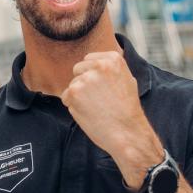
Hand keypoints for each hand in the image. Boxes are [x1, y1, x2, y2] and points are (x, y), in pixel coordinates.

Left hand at [61, 52, 159, 172]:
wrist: (127, 133)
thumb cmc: (127, 111)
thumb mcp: (127, 80)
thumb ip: (110, 69)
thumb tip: (94, 63)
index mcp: (113, 59)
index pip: (89, 59)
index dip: (93, 75)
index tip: (104, 88)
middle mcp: (99, 65)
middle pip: (78, 69)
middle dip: (84, 83)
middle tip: (99, 100)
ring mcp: (85, 78)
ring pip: (72, 84)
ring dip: (79, 96)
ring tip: (96, 108)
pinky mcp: (74, 92)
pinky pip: (65, 97)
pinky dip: (73, 106)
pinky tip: (89, 113)